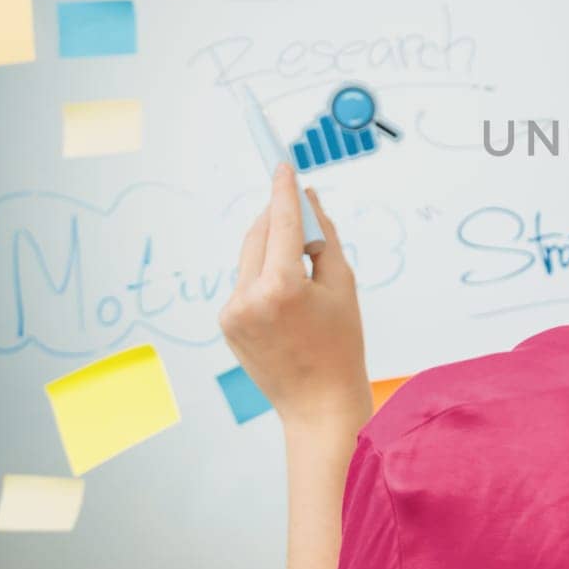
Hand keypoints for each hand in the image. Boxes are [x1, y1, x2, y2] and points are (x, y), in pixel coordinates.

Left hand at [221, 163, 372, 433]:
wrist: (319, 404)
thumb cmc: (341, 345)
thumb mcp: (342, 285)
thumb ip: (325, 238)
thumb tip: (309, 201)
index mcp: (282, 286)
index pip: (282, 223)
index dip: (283, 191)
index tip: (282, 165)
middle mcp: (248, 297)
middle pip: (259, 235)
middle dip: (279, 218)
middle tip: (303, 209)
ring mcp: (232, 312)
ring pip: (250, 258)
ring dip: (272, 248)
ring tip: (304, 268)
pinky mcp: (226, 323)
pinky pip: (245, 282)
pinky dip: (264, 275)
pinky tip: (288, 298)